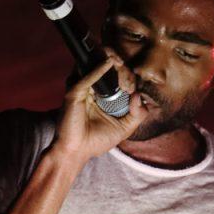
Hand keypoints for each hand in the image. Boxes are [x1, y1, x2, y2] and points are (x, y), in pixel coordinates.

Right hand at [52, 47, 148, 164]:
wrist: (77, 152)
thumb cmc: (96, 141)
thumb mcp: (125, 128)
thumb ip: (138, 114)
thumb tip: (139, 95)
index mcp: (105, 96)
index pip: (119, 78)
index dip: (129, 78)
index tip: (133, 90)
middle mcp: (93, 89)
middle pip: (110, 70)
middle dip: (123, 70)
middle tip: (128, 82)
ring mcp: (83, 89)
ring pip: (98, 68)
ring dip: (111, 62)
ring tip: (120, 61)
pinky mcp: (74, 93)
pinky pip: (88, 77)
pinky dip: (99, 69)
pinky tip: (109, 63)